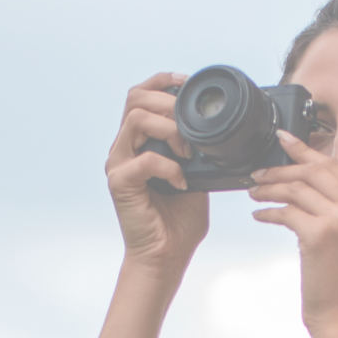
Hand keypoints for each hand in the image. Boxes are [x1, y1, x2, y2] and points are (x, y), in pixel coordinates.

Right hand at [104, 72, 208, 275]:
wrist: (166, 255)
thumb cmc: (179, 220)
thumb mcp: (196, 174)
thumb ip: (197, 149)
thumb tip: (218, 128)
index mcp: (139, 142)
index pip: (141, 95)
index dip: (162, 81)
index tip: (186, 83)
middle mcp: (124, 148)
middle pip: (135, 98)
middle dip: (167, 102)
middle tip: (190, 125)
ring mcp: (119, 164)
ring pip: (137, 120)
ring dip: (169, 130)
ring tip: (187, 153)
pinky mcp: (120, 183)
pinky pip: (145, 160)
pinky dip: (169, 167)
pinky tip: (181, 182)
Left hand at [248, 130, 337, 337]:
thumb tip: (305, 188)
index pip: (334, 166)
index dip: (306, 150)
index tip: (285, 140)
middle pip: (314, 170)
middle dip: (282, 167)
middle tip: (259, 171)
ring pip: (297, 188)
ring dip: (270, 188)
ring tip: (255, 193)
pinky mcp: (319, 234)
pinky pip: (286, 211)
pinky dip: (269, 212)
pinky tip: (260, 216)